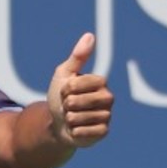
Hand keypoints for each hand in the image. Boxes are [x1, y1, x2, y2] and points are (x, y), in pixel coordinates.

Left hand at [46, 32, 113, 148]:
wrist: (58, 123)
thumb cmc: (61, 97)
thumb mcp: (64, 74)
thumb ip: (78, 56)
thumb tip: (90, 35)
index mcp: (100, 82)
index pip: (78, 84)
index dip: (66, 89)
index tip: (66, 91)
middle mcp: (108, 98)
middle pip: (78, 101)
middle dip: (66, 105)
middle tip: (69, 106)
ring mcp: (107, 116)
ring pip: (79, 117)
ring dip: (69, 119)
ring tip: (72, 117)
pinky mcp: (104, 131)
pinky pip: (84, 132)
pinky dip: (74, 131)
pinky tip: (76, 129)